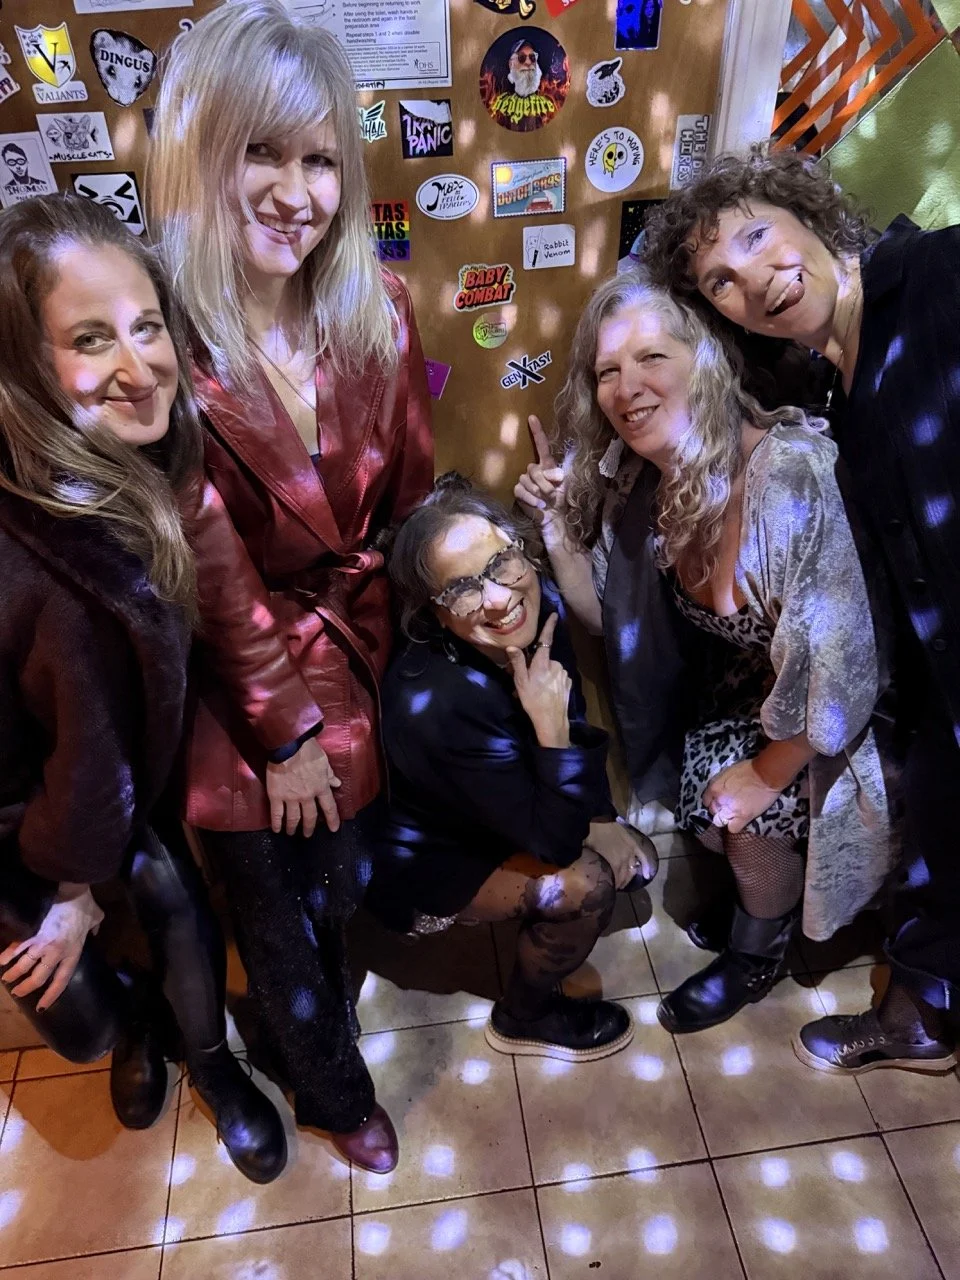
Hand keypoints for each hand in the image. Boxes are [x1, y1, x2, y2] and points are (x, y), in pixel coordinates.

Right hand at [0, 885, 103, 1010]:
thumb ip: (95, 928)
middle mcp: (56, 953)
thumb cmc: (85, 904)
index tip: (41, 1007)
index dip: (51, 995)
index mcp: (73, 952)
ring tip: (7, 979)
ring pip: (24, 965)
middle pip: (39, 977)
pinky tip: (1, 961)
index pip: (62, 980)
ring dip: (14, 974)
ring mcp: (42, 944)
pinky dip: (7, 955)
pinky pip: (16, 947)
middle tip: (17, 992)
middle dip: (27, 987)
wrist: (71, 890)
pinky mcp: (31, 933)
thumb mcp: (97, 918)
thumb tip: (95, 931)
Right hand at [266, 735, 341, 835]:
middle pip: (310, 816)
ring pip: (293, 818)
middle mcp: (307, 796)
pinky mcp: (276, 796)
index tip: (334, 828)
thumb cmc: (308, 751)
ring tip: (292, 833)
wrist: (288, 746)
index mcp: (320, 787)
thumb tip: (337, 784)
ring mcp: (291, 798)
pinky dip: (277, 823)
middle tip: (308, 835)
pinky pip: (277, 813)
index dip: (332, 819)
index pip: (329, 807)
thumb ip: (329, 775)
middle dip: (310, 827)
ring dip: (293, 827)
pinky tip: (277, 830)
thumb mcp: (324, 761)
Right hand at [506, 613, 571, 748]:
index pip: (546, 640)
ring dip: (544, 675)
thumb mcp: (521, 682)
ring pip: (551, 669)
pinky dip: (551, 682)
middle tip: (526, 680)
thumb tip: (512, 646)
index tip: (554, 615)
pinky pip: (557, 678)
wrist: (551, 721)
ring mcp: (564, 674)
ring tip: (535, 690)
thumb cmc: (533, 701)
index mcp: (543, 663)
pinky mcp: (568, 684)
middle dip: (537, 665)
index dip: (549, 626)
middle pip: (545, 659)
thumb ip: (517, 663)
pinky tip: (546, 693)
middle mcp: (556, 665)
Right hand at [514, 416, 566, 538]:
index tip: (532, 417)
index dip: (537, 431)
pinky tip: (538, 504)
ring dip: (538, 492)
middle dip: (544, 482)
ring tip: (545, 500)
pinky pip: (521, 490)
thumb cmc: (560, 499)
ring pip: (527, 480)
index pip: (541, 445)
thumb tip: (545, 471)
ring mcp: (524, 480)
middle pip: (533, 469)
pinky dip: (530, 498)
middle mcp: (534, 469)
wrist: (552, 517)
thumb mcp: (563, 484)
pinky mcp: (518, 491)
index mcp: (546, 464)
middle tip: (552, 493)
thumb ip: (556, 474)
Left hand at [586, 820, 658, 889]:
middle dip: (621, 882)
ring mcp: (630, 851)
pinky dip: (646, 866)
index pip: (616, 880)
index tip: (609, 888)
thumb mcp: (587, 853)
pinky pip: (642, 856)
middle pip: (625, 876)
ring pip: (633, 869)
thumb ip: (593, 866)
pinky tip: (647, 875)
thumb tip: (591, 875)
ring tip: (625, 880)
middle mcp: (624, 860)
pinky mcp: (633, 843)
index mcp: (612, 864)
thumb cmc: (588, 836)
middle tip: (616, 886)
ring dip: (630, 876)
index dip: (614, 886)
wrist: (594, 817)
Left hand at [702, 759, 781, 834]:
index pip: (706, 799)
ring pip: (720, 821)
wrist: (766, 774)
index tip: (719, 800)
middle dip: (719, 809)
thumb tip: (722, 789)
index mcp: (714, 787)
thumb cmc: (749, 769)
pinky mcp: (743, 817)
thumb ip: (722, 783)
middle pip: (713, 811)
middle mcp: (719, 800)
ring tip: (734, 814)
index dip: (713, 800)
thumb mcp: (728, 772)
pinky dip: (735, 826)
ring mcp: (730, 809)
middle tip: (728, 806)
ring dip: (725, 819)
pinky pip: (733, 828)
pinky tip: (740, 820)